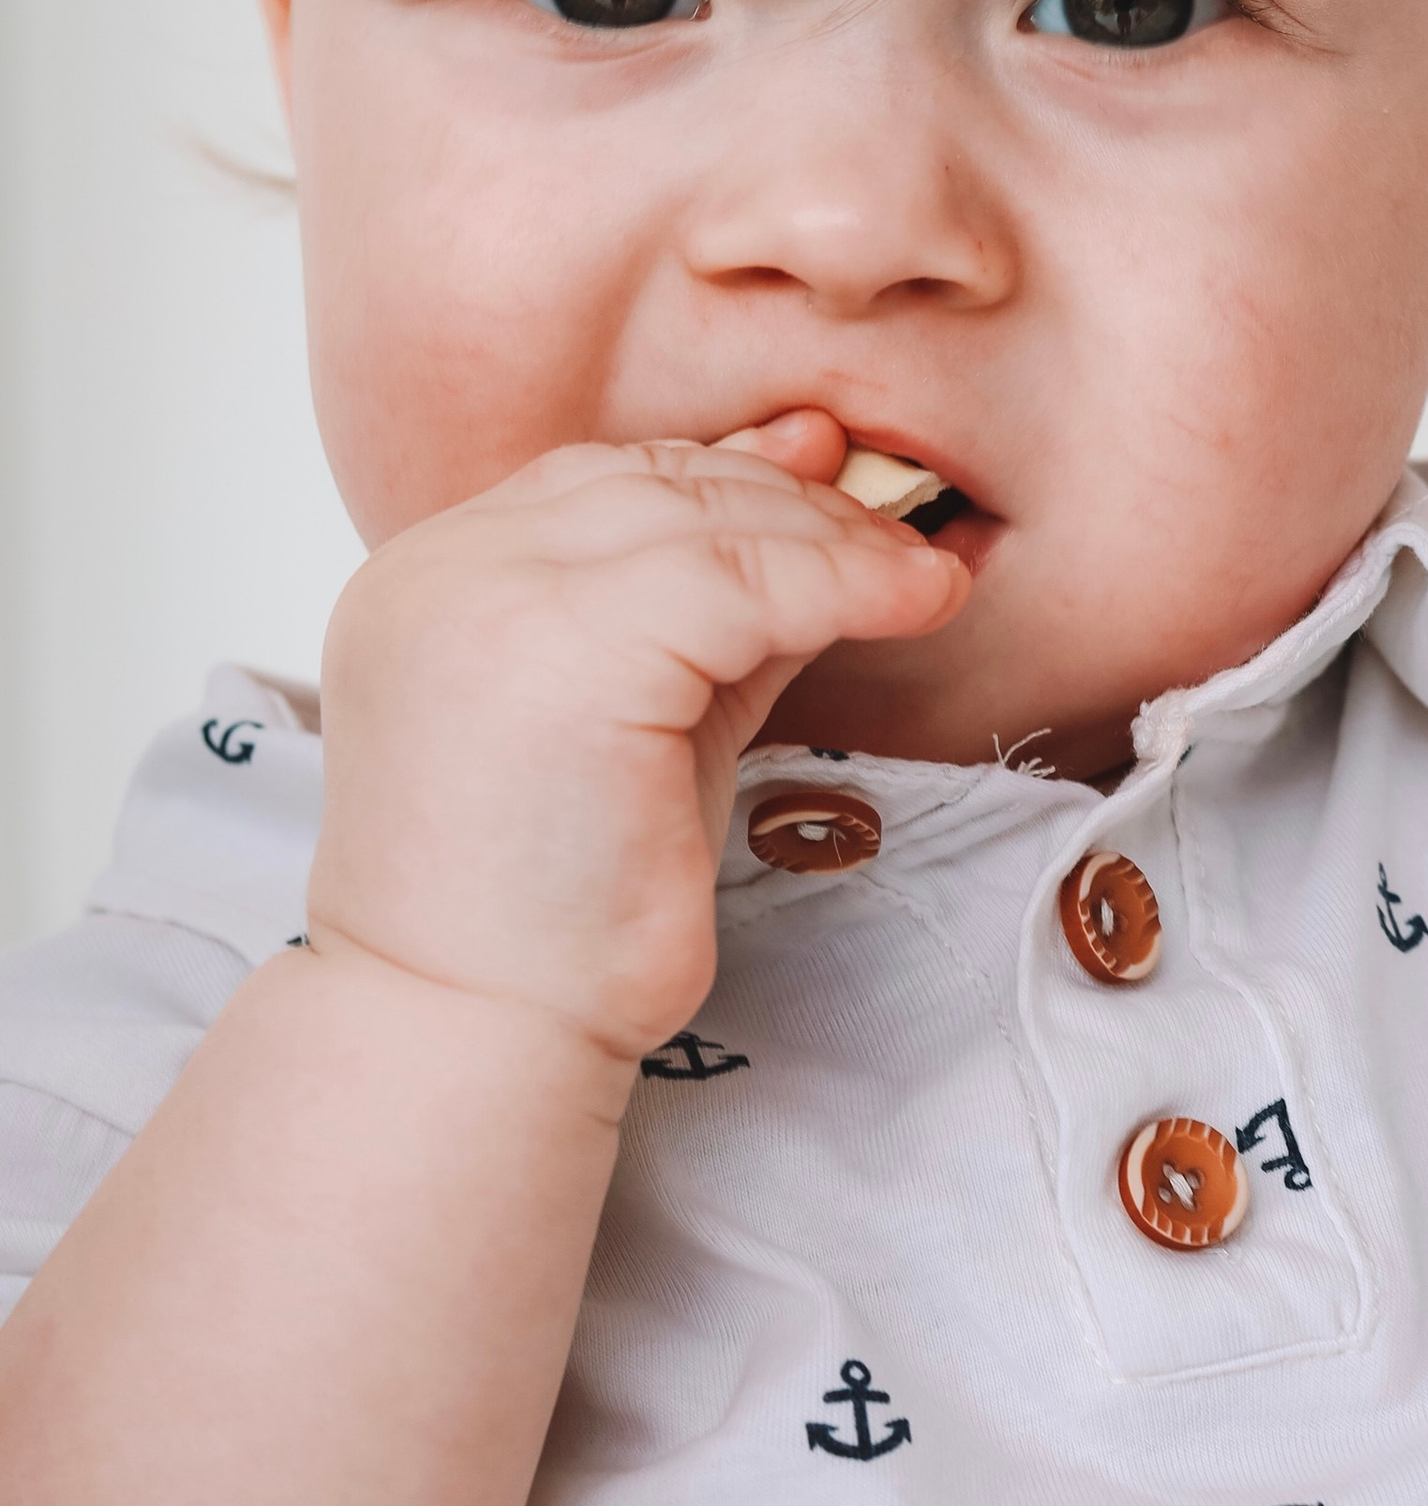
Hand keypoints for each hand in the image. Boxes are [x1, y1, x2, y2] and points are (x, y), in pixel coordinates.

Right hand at [306, 416, 965, 1062]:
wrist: (481, 1033)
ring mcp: (489, 600)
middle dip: (790, 501)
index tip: (828, 480)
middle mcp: (437, 570)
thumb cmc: (558, 910)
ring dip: (835, 542)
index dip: (728, 472)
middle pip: (651, 482)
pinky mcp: (565, 652)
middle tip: (894, 535)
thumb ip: (710, 614)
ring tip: (921, 580)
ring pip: (707, 523)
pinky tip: (916, 600)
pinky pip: (742, 584)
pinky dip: (845, 584)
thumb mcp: (643, 719)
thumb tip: (819, 502)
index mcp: (427, 580)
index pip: (598, 482)